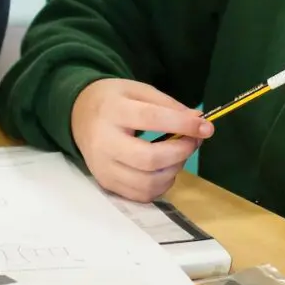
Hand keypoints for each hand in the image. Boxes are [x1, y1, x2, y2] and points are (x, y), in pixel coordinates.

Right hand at [70, 79, 212, 201]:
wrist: (78, 114)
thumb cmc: (114, 100)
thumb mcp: (138, 90)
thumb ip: (169, 105)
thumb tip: (199, 122)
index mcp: (113, 111)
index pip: (151, 119)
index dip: (182, 125)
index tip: (206, 128)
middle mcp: (104, 142)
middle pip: (148, 159)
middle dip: (180, 152)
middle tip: (193, 141)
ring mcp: (103, 167)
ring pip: (147, 183)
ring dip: (173, 170)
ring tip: (179, 154)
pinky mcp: (106, 183)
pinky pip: (141, 194)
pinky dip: (161, 185)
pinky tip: (165, 169)